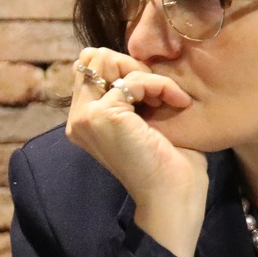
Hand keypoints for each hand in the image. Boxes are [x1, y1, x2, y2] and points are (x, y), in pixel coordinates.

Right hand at [66, 46, 207, 256]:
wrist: (174, 198)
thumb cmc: (171, 165)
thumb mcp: (149, 120)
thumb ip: (135, 94)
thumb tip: (137, 61)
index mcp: (86, 121)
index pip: (94, 67)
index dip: (128, 70)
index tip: (157, 94)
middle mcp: (78, 118)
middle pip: (95, 58)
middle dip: (135, 67)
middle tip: (162, 93)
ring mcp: (85, 117)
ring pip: (107, 60)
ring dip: (146, 74)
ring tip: (169, 99)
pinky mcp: (101, 115)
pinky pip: (134, 79)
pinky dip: (161, 85)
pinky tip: (179, 103)